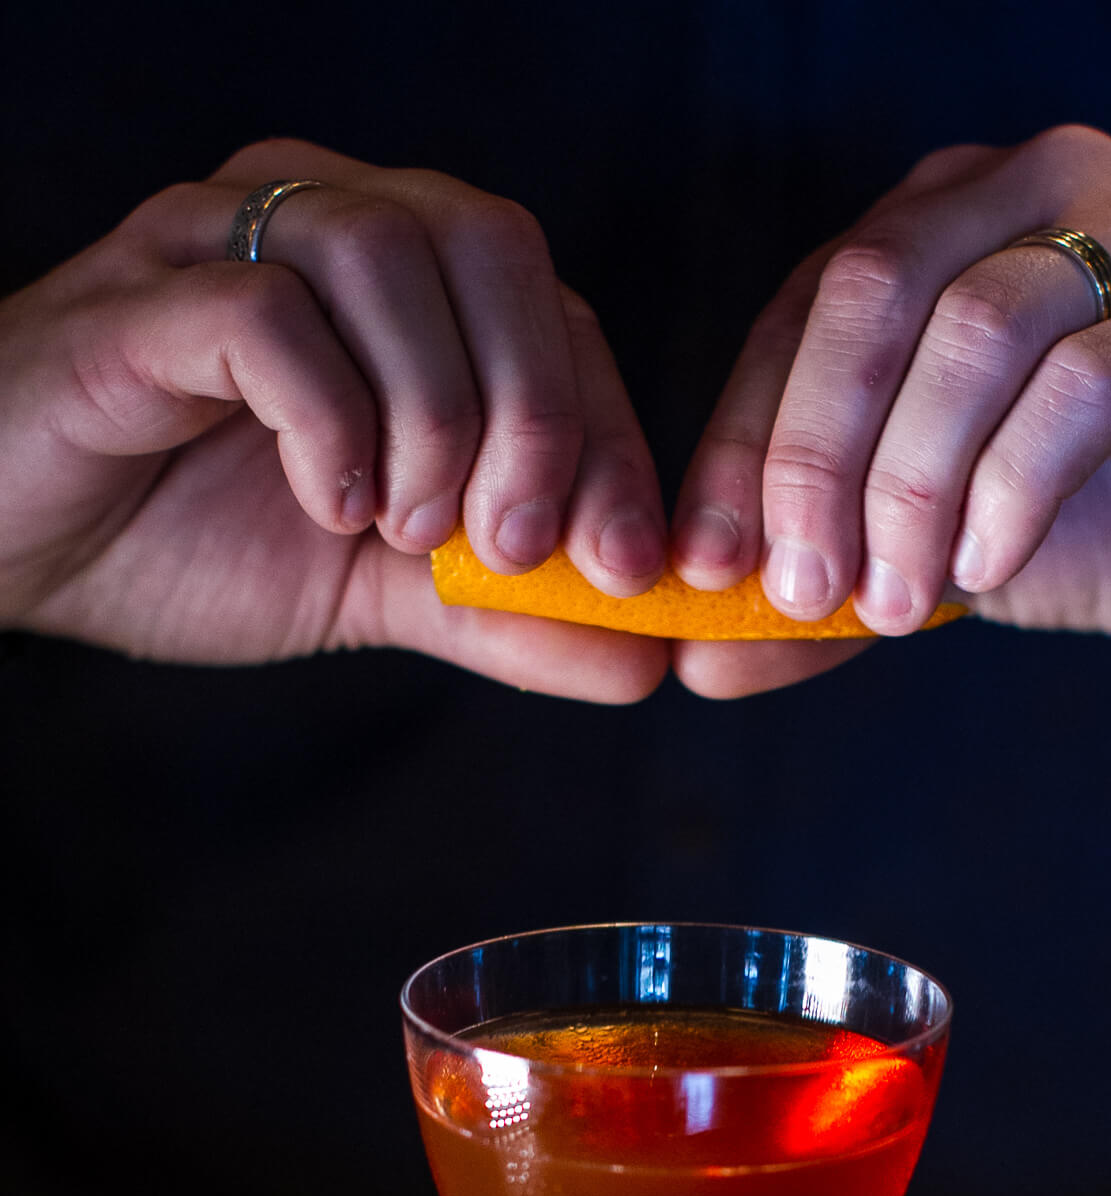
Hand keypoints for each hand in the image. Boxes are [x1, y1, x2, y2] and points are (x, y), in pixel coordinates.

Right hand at [0, 140, 668, 701]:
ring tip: (400, 531)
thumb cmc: (188, 539)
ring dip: (431, 414)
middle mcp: (319, 225)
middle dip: (537, 411)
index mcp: (398, 282)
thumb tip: (648, 656)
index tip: (625, 563)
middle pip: (491, 243)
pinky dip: (326, 420)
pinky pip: (263, 312)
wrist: (13, 549)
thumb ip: (508, 614)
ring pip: (386, 253)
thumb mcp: (380, 590)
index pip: (552, 311)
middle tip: (514, 546)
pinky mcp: (135, 302)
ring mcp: (219, 243)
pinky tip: (325, 508)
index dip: (607, 433)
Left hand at [669, 125, 1110, 696]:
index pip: (804, 312)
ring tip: (902, 601)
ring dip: (912, 489)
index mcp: (946, 227)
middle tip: (801, 587)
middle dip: (811, 457)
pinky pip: (1083, 384)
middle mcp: (1034, 194)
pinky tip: (990, 567)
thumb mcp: (943, 553)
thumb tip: (701, 660)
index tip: (706, 568)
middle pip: (869, 294)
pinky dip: (1011, 490)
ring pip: (972, 333)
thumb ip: (831, 594)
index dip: (743, 441)